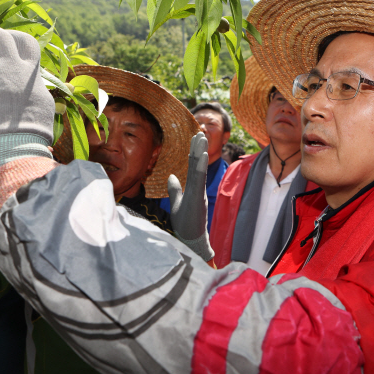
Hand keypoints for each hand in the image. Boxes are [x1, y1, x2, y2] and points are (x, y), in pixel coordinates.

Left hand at [168, 132, 213, 260]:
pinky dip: (201, 167)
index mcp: (193, 188)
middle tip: (200, 132)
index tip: (195, 138)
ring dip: (200, 153)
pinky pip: (199, 180)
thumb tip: (171, 176)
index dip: (193, 152)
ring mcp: (198, 193)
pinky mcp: (198, 198)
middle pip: (197, 164)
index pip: (193, 166)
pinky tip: (202, 156)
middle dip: (198, 148)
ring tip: (202, 138)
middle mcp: (197, 188)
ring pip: (199, 169)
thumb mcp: (177, 203)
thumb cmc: (187, 224)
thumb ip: (175, 190)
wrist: (192, 241)